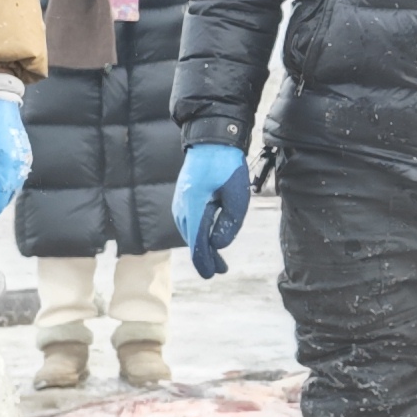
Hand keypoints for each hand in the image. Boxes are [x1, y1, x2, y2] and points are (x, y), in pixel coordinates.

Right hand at [177, 141, 252, 275]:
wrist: (211, 141)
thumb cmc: (226, 167)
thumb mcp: (236, 197)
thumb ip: (229, 224)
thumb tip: (217, 245)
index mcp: (194, 208)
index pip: (197, 242)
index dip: (204, 261)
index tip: (211, 275)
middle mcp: (182, 208)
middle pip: (193, 239)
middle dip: (206, 256)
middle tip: (220, 270)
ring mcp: (180, 203)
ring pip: (191, 231)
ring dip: (203, 245)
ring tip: (216, 258)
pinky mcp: (183, 198)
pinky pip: (190, 222)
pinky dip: (199, 233)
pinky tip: (208, 238)